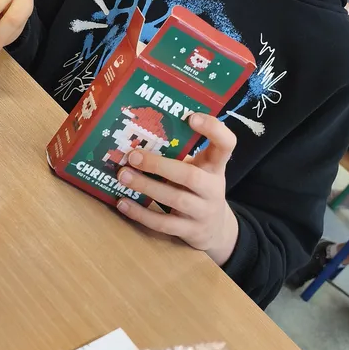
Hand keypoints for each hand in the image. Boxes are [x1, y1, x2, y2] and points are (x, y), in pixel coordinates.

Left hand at [116, 112, 239, 265]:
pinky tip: (123, 203)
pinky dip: (141, 213)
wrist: (217, 229)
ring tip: (123, 176)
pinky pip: (164, 224)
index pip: (226, 144)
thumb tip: (138, 133)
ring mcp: (203, 212)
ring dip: (146, 187)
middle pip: (190, 176)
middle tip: (133, 155)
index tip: (191, 117)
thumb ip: (179, 154)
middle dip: (159, 166)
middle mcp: (213, 188)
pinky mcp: (190, 232)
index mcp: (215, 166)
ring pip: (175, 200)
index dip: (213, 129)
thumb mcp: (199, 168)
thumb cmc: (198, 187)